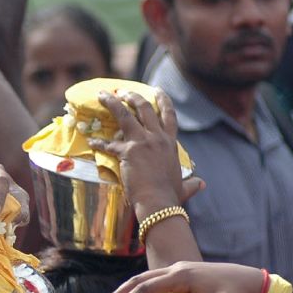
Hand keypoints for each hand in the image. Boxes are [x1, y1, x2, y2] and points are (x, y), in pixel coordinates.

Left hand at [87, 89, 202, 210]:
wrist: (159, 202)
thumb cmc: (171, 196)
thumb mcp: (183, 186)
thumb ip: (191, 183)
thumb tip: (201, 184)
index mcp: (170, 143)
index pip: (169, 116)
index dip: (163, 101)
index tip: (156, 90)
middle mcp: (158, 138)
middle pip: (145, 109)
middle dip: (133, 96)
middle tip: (123, 91)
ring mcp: (143, 142)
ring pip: (126, 115)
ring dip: (113, 103)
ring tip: (103, 95)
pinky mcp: (128, 151)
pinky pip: (109, 143)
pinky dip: (99, 142)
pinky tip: (92, 140)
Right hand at [104, 262, 265, 292]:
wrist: (253, 281)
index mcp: (181, 276)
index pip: (146, 287)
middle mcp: (177, 269)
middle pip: (140, 279)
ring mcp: (180, 270)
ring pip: (146, 278)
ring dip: (130, 291)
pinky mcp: (184, 274)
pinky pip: (156, 280)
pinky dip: (142, 290)